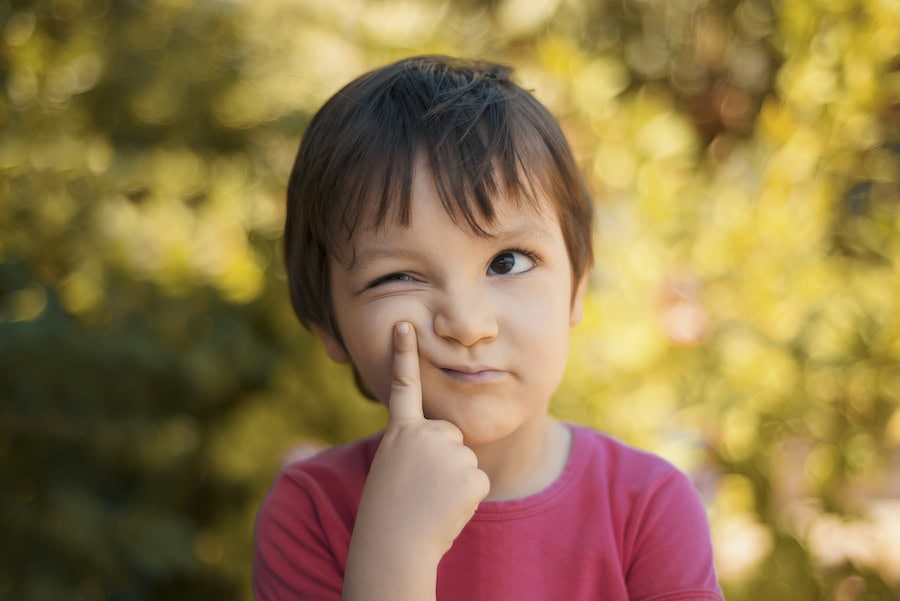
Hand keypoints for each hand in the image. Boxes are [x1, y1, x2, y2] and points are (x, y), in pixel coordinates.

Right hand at [343, 322, 489, 599]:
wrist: (393, 547)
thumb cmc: (390, 511)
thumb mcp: (392, 467)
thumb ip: (414, 445)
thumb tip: (445, 437)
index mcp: (400, 434)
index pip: (404, 387)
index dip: (403, 354)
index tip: (405, 324)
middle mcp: (424, 436)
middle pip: (451, 435)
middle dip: (444, 459)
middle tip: (421, 487)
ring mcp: (449, 454)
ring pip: (466, 460)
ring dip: (454, 482)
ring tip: (430, 499)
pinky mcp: (471, 476)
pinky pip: (478, 481)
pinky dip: (466, 498)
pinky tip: (445, 508)